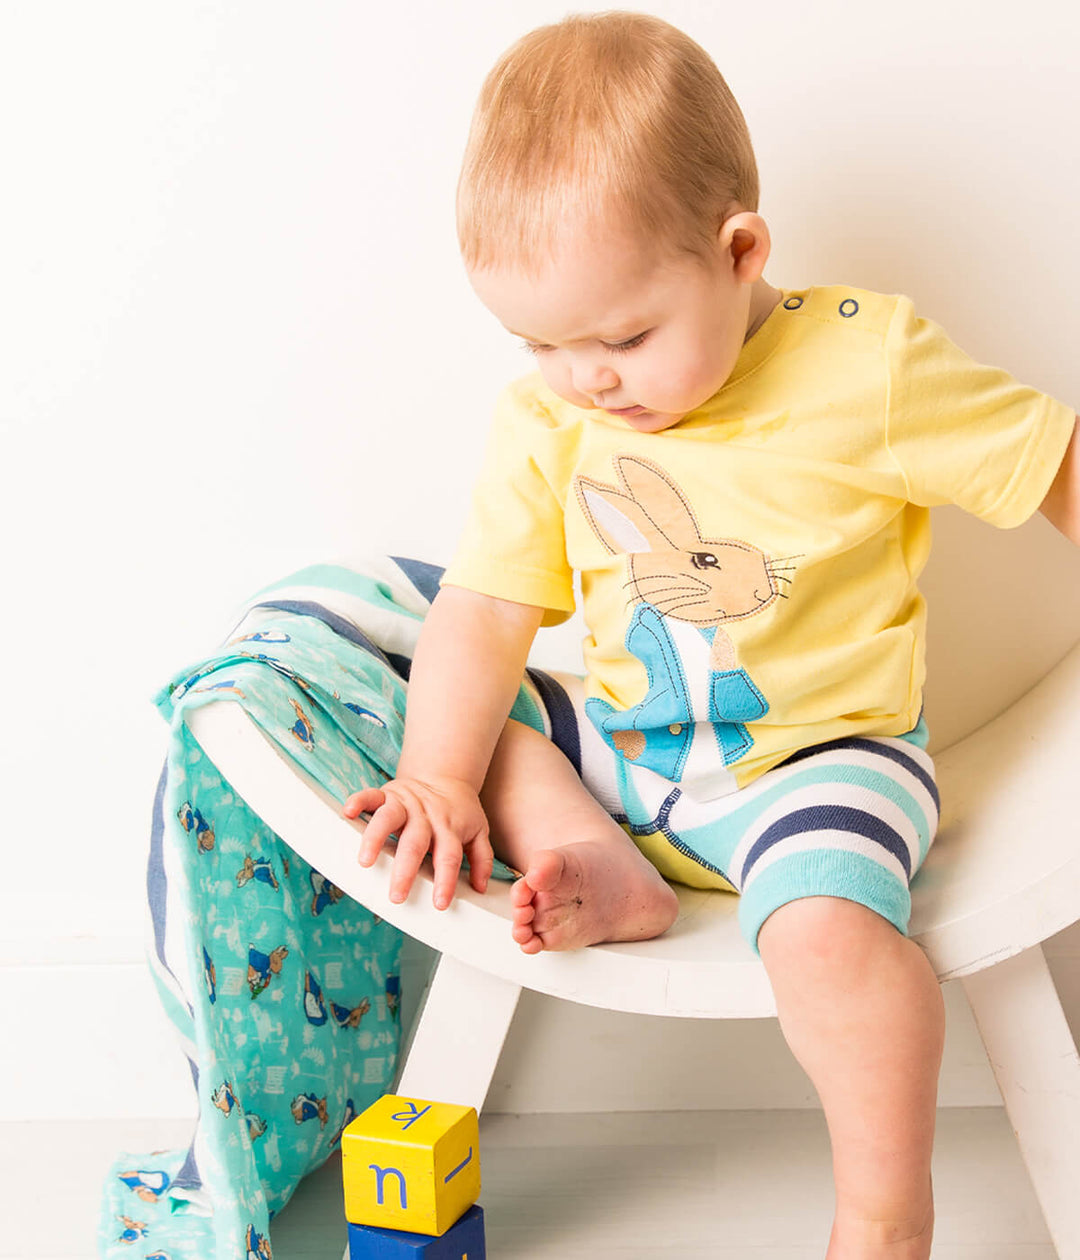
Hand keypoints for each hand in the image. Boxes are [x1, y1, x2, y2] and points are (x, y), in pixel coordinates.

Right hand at [342, 776, 492, 910]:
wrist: (445, 774)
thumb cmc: (459, 810)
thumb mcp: (479, 830)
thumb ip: (482, 858)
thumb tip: (480, 887)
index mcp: (449, 828)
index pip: (449, 857)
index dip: (445, 880)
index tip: (439, 903)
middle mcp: (425, 816)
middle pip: (415, 843)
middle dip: (405, 871)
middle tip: (396, 896)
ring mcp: (405, 803)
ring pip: (388, 818)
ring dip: (375, 838)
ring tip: (365, 861)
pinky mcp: (387, 793)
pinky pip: (371, 795)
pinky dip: (359, 801)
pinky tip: (349, 812)